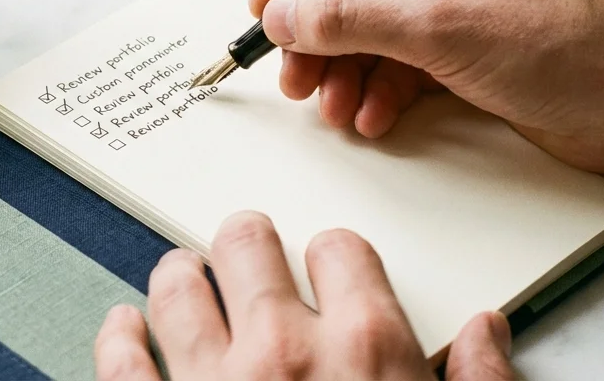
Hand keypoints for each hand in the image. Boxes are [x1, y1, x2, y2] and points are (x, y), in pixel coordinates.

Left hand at [94, 211, 513, 380]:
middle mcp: (282, 351)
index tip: (329, 265)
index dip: (335, 255)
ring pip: (176, 287)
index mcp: (366, 350)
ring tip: (183, 276)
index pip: (340, 251)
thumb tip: (486, 335)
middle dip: (248, 244)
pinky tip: (123, 328)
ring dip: (179, 275)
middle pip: (247, 247)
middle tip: (246, 249)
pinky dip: (118, 335)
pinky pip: (120, 359)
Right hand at [247, 0, 603, 175]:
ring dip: (344, 66)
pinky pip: (403, 53)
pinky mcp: (471, 36)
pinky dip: (381, 85)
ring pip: (373, 19)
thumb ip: (348, 16)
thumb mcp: (438, 25)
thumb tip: (282, 14)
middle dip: (317, 28)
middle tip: (291, 75)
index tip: (266, 8)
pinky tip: (372, 117)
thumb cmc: (564, 42)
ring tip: (331, 108)